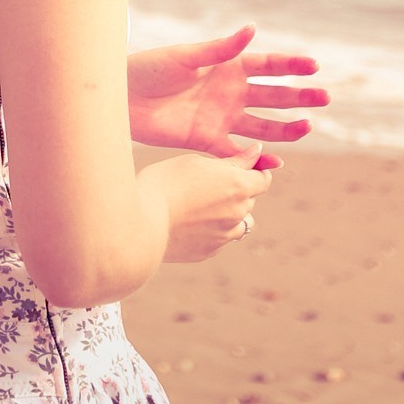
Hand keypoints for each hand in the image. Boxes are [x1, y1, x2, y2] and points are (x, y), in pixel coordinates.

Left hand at [128, 26, 326, 169]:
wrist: (121, 99)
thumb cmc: (149, 68)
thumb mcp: (185, 56)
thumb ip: (221, 48)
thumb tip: (252, 28)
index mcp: (227, 66)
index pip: (267, 65)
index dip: (291, 66)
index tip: (315, 66)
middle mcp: (230, 92)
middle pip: (273, 96)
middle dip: (299, 98)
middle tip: (325, 99)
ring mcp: (222, 118)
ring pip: (263, 125)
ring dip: (286, 128)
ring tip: (309, 128)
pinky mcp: (208, 140)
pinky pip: (238, 152)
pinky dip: (257, 157)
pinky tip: (276, 161)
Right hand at [142, 147, 271, 263]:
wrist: (139, 223)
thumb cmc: (165, 182)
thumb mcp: (197, 162)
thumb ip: (233, 160)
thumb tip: (258, 152)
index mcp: (238, 186)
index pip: (263, 180)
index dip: (255, 172)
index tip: (241, 168)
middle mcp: (237, 213)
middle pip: (249, 200)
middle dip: (237, 191)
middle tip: (207, 183)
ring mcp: (224, 236)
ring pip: (239, 223)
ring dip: (229, 214)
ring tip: (200, 207)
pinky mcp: (208, 251)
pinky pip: (219, 239)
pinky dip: (211, 230)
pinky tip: (187, 222)